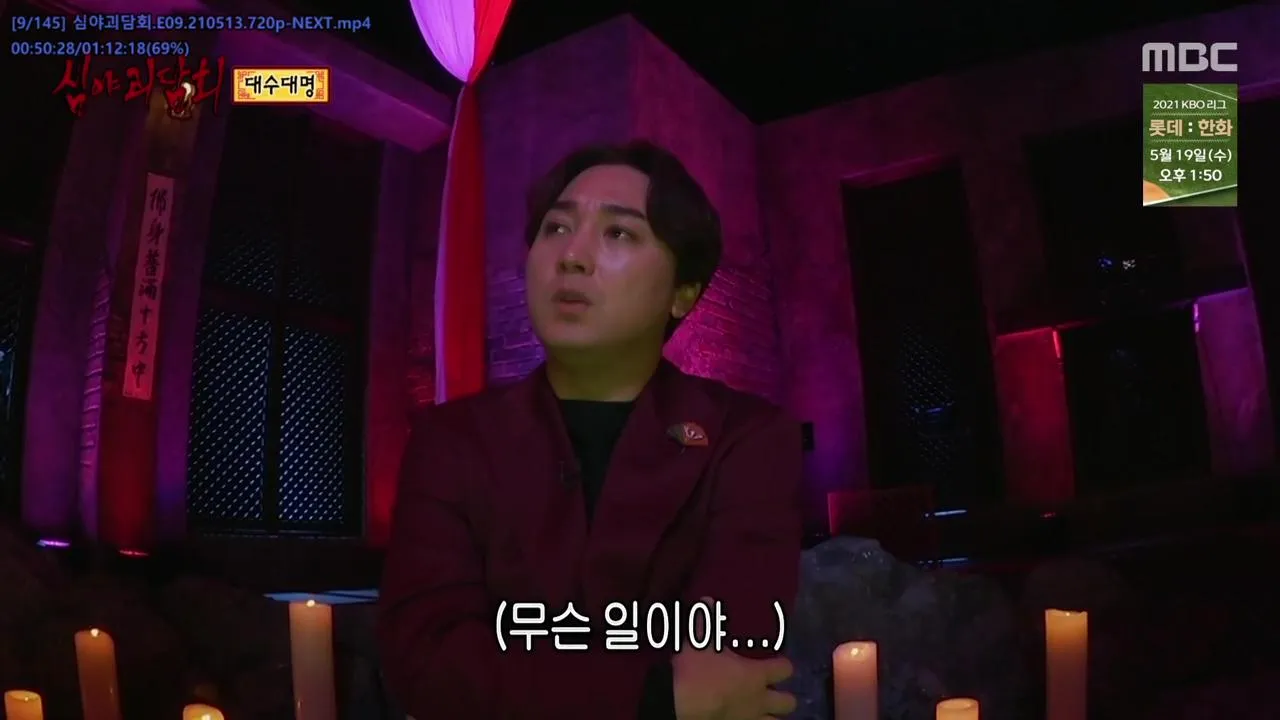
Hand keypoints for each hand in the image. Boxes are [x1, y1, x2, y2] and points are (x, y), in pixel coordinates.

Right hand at [672, 597, 795, 719]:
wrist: (680, 704)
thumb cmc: (696, 671)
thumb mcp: (699, 642)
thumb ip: (705, 622)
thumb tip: (707, 601)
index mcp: (756, 675)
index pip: (785, 669)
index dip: (783, 666)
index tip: (776, 662)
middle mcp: (759, 700)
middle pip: (789, 703)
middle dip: (784, 699)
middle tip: (772, 693)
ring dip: (771, 719)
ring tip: (763, 714)